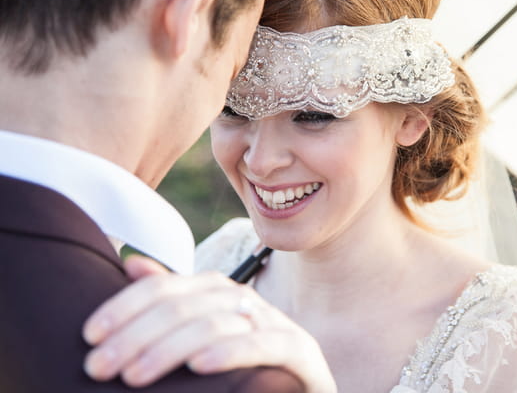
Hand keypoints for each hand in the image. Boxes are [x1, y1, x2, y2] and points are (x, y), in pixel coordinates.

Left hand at [82, 256, 336, 392]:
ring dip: (169, 348)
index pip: (166, 287)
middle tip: (98, 366)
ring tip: (133, 376)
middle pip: (185, 305)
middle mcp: (244, 300)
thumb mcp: (199, 336)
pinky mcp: (299, 351)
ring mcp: (274, 323)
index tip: (90, 335)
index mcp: (217, 293)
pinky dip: (230, 352)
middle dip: (136, 334)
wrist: (295, 390)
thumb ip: (170, 301)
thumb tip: (132, 265)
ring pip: (217, 323)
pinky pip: (265, 345)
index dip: (125, 306)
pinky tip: (199, 367)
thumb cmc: (240, 367)